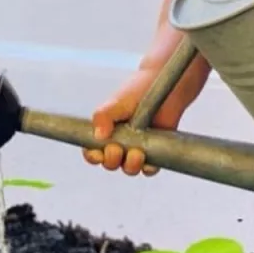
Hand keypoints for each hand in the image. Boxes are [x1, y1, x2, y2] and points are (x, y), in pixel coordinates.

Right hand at [83, 64, 202, 176]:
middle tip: (116, 149)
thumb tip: (98, 135)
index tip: (97, 153)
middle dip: (111, 160)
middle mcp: (119, 143)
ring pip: (129, 168)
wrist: (161, 84)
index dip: (93, 156)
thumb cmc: (135, 90)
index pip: (92, 151)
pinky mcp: (154, 152)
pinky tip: (148, 161)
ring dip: (130, 165)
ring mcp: (136, 149)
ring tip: (136, 153)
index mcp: (104, 132)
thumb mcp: (116, 102)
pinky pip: (149, 168)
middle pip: (110, 163)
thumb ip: (103, 115)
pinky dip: (148, 167)